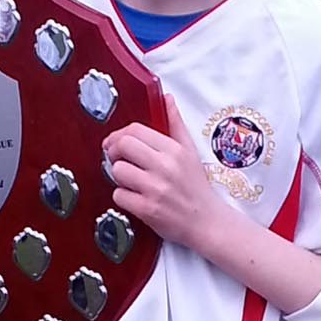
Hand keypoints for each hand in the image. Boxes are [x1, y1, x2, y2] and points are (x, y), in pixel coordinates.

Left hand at [102, 94, 227, 255]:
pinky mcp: (148, 210)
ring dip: (119, 177)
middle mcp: (164, 167)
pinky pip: (119, 195)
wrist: (206, 222)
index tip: (116, 143)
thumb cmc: (196, 186)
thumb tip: (167, 98)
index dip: (119, 135)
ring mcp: (155, 189)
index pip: (134, 131)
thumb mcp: (190, 151)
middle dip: (114, 152)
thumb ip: (175, 124)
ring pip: (118, 171)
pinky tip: (135, 199)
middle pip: (122, 146)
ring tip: (132, 181)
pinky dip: (124, 197)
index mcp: (173, 150)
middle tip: (118, 159)